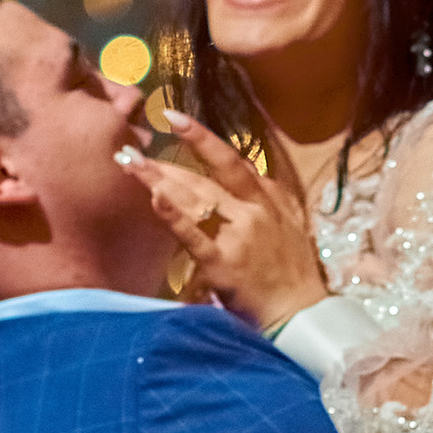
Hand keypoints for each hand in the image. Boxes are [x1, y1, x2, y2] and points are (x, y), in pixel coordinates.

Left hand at [134, 109, 329, 330]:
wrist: (301, 315)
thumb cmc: (294, 273)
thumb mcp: (292, 225)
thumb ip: (271, 198)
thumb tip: (251, 172)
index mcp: (269, 200)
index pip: (231, 161)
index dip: (202, 138)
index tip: (175, 118)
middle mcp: (254, 211)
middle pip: (206, 176)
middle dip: (168, 160)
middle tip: (132, 145)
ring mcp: (238, 235)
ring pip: (195, 198)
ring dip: (160, 178)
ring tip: (130, 162)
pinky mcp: (223, 263)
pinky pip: (194, 235)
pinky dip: (174, 215)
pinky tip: (154, 197)